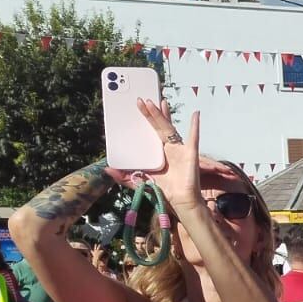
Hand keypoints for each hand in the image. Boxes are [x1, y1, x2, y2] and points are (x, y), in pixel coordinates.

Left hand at [134, 100, 205, 217]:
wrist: (180, 201)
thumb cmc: (164, 191)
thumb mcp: (139, 182)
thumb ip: (124, 177)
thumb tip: (106, 169)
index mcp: (158, 152)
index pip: (151, 130)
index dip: (146, 118)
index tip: (139, 106)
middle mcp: (169, 148)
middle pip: (159, 125)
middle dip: (150, 112)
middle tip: (142, 100)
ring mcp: (180, 149)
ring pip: (171, 127)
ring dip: (164, 115)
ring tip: (158, 101)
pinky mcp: (190, 153)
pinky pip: (194, 136)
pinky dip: (196, 125)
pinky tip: (195, 114)